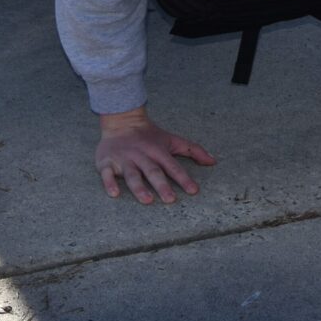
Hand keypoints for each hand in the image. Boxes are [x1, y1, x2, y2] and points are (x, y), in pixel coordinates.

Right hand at [96, 106, 215, 204]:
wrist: (121, 120)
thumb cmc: (150, 135)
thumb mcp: (172, 140)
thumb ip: (193, 150)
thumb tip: (213, 161)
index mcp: (158, 151)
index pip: (173, 166)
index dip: (183, 178)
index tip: (194, 191)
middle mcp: (142, 156)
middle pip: (153, 172)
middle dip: (162, 185)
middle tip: (171, 200)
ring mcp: (125, 159)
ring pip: (132, 174)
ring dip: (139, 187)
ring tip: (147, 200)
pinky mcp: (107, 162)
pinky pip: (107, 173)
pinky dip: (109, 183)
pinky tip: (114, 194)